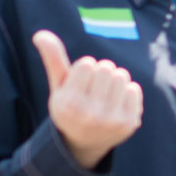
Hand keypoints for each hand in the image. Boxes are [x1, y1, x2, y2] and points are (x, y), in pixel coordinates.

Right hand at [34, 30, 142, 170]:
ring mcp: (111, 120)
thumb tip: (41, 34)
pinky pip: (134, 89)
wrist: (85, 142)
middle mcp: (88, 114)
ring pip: (121, 76)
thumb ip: (52, 60)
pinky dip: (127, 92)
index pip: (87, 63)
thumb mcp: (58, 86)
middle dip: (101, 72)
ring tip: (105, 94)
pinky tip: (116, 104)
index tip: (80, 83)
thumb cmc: (70, 105)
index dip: (85, 68)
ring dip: (115, 80)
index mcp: (68, 104)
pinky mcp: (129, 123)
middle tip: (94, 89)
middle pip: (106, 67)